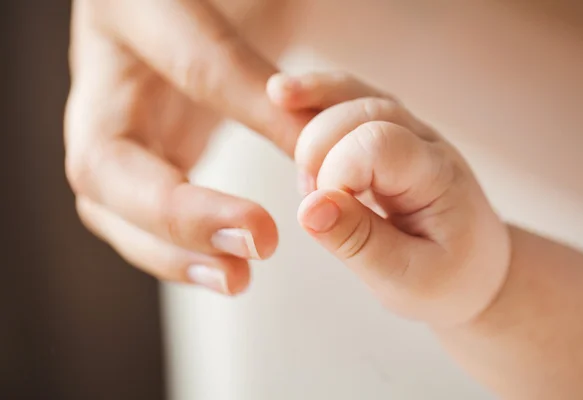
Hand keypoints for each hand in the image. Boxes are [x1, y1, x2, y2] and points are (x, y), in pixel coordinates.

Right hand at [65, 0, 304, 293]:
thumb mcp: (254, 12)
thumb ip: (277, 82)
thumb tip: (319, 157)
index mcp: (136, 7)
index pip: (194, 66)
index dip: (248, 124)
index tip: (292, 201)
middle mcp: (108, 72)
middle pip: (104, 165)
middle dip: (175, 221)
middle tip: (246, 258)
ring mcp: (111, 116)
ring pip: (108, 201)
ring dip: (168, 250)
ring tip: (233, 278)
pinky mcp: (134, 146)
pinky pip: (135, 207)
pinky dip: (172, 244)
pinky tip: (214, 264)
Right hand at [268, 72, 510, 324]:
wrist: (473, 270)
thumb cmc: (444, 278)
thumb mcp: (406, 278)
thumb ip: (358, 242)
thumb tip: (308, 209)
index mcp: (436, 177)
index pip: (378, 145)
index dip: (337, 171)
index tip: (320, 212)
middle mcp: (425, 143)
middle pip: (363, 112)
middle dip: (320, 145)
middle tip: (307, 194)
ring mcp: (409, 133)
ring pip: (357, 95)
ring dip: (314, 101)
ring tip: (275, 98)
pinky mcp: (388, 135)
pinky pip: (351, 101)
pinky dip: (318, 96)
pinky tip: (284, 93)